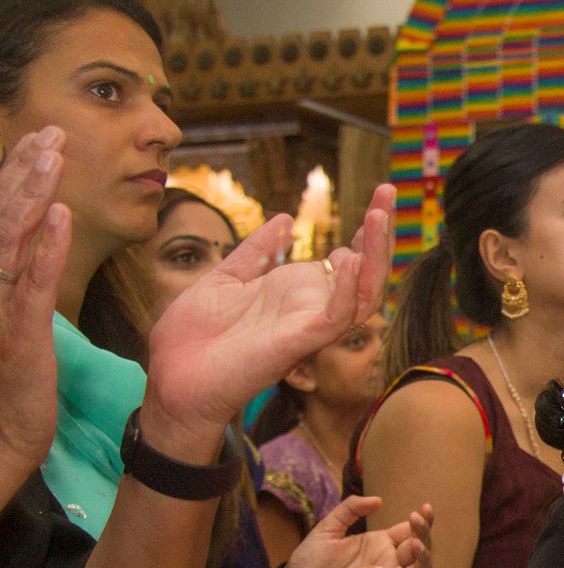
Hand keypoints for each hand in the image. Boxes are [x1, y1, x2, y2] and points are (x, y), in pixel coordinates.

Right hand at [0, 126, 70, 501]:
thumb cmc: (7, 382)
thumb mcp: (14, 321)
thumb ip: (22, 278)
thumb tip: (41, 238)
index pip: (1, 216)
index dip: (17, 175)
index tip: (41, 140)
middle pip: (2, 214)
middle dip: (25, 168)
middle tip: (52, 130)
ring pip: (12, 235)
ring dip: (33, 191)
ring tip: (53, 154)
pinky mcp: (16, 331)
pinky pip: (30, 282)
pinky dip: (46, 246)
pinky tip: (61, 216)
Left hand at [144, 185, 395, 439]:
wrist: (171, 375)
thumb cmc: (194, 336)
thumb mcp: (224, 277)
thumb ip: (257, 251)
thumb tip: (284, 219)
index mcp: (296, 293)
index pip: (347, 261)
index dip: (365, 230)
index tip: (379, 194)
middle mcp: (310, 308)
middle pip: (365, 274)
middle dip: (380, 235)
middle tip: (388, 192)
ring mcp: (308, 326)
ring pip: (363, 296)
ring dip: (375, 257)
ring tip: (378, 219)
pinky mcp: (298, 342)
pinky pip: (336, 318)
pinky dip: (347, 290)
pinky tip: (349, 260)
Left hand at [285, 496, 433, 567]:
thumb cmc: (310, 560)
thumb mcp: (328, 529)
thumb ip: (349, 510)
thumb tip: (378, 500)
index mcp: (381, 543)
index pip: (410, 530)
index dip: (422, 520)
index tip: (423, 508)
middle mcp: (389, 561)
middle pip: (421, 549)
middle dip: (424, 534)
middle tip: (416, 520)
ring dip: (423, 558)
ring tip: (414, 544)